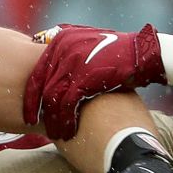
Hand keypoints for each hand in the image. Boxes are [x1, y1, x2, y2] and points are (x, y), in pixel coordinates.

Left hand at [24, 25, 165, 140]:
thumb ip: (68, 55)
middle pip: (40, 84)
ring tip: (53, 133)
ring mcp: (73, 61)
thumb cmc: (117, 54)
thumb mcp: (88, 46)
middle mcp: (63, 47)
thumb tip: (53, 74)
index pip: (38, 70)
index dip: (31, 93)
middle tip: (31, 124)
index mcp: (61, 39)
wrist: (143, 53)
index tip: (29, 109)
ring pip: (52, 97)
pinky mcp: (85, 76)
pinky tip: (67, 132)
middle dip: (34, 107)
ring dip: (52, 119)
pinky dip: (65, 121)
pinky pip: (68, 104)